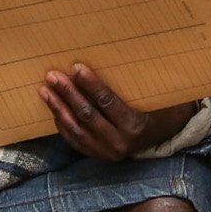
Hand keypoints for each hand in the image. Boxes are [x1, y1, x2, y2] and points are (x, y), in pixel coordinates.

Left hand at [41, 64, 193, 160]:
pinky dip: (62, 123)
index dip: (90, 85)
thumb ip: (131, 84)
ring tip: (46, 90)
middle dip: (68, 94)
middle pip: (87, 115)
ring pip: (76, 129)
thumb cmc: (159, 107)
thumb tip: (106, 55)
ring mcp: (107, 152)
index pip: (108, 102)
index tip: (76, 68)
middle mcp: (120, 143)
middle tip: (53, 76)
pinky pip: (74, 140)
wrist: (165, 135)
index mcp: (135, 126)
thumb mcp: (153, 96)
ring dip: (59, 108)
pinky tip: (54, 107)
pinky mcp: (97, 156)